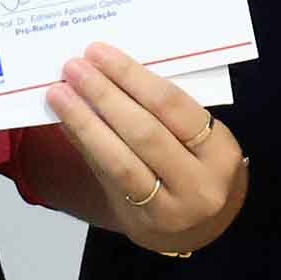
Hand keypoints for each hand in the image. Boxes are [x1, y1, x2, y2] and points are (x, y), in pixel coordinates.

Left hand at [37, 44, 247, 256]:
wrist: (201, 226)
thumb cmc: (198, 166)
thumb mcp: (199, 138)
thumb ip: (161, 111)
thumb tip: (108, 70)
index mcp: (220, 151)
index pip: (172, 106)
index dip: (132, 76)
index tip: (100, 53)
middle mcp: (199, 183)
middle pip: (144, 131)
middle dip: (104, 94)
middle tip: (74, 68)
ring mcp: (168, 208)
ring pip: (120, 159)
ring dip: (84, 121)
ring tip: (59, 94)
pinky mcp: (139, 223)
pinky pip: (107, 178)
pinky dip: (85, 145)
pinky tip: (67, 124)